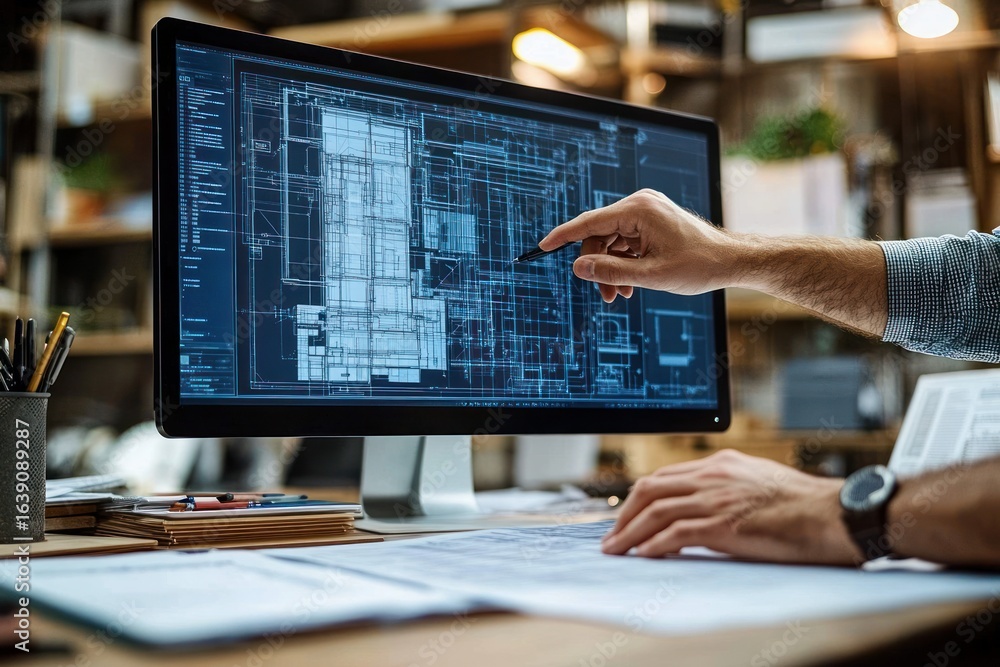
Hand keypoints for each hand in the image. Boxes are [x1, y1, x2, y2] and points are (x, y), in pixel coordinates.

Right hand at [539, 189, 737, 302]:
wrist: (731, 261)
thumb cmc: (699, 265)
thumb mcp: (651, 276)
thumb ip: (611, 271)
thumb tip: (579, 267)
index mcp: (638, 210)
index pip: (589, 222)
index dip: (563, 236)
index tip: (542, 246)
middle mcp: (640, 204)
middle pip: (600, 235)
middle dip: (598, 266)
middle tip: (607, 296)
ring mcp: (646, 212)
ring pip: (611, 242)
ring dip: (612, 268)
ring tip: (621, 294)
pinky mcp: (651, 221)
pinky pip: (625, 242)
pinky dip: (624, 262)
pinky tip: (631, 284)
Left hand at [602, 449, 861, 565]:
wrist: (835, 513)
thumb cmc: (805, 505)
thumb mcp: (758, 483)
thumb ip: (729, 490)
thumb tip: (706, 509)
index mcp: (721, 464)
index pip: (665, 476)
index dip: (641, 497)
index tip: (628, 515)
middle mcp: (713, 476)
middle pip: (650, 488)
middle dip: (625, 513)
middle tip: (613, 535)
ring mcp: (717, 498)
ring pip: (656, 510)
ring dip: (630, 532)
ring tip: (616, 549)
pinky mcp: (724, 523)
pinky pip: (676, 532)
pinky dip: (654, 544)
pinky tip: (643, 555)